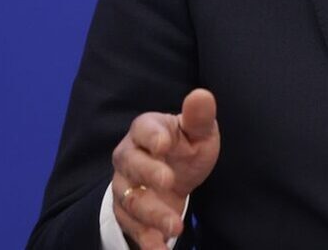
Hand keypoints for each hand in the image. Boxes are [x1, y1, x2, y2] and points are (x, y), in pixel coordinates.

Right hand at [110, 88, 219, 248]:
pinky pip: (132, 227)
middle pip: (131, 165)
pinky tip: (160, 249)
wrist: (175, 174)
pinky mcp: (128, 212)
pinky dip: (145, 240)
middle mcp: (129, 157)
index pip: (143, 128)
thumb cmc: (186, 146)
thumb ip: (199, 117)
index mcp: (146, 130)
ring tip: (175, 226)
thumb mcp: (199, 132)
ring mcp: (125, 186)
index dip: (152, 135)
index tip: (164, 144)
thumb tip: (202, 94)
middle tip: (170, 182)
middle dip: (149, 174)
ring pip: (131, 200)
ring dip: (151, 214)